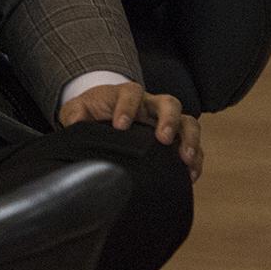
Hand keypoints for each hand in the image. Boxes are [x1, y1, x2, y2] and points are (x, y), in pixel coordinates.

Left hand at [59, 82, 204, 181]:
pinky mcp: (174, 139)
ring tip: (185, 159)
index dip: (127, 107)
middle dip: (168, 120)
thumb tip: (75, 123)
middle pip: (169, 103)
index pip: (132, 93)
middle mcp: (152, 105)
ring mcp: (166, 121)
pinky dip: (195, 159)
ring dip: (189, 139)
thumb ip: (75, 114)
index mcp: (128, 95)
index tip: (120, 126)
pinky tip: (190, 176)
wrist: (105, 115)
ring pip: (187, 122)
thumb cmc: (93, 112)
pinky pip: (192, 145)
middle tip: (163, 139)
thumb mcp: (79, 110)